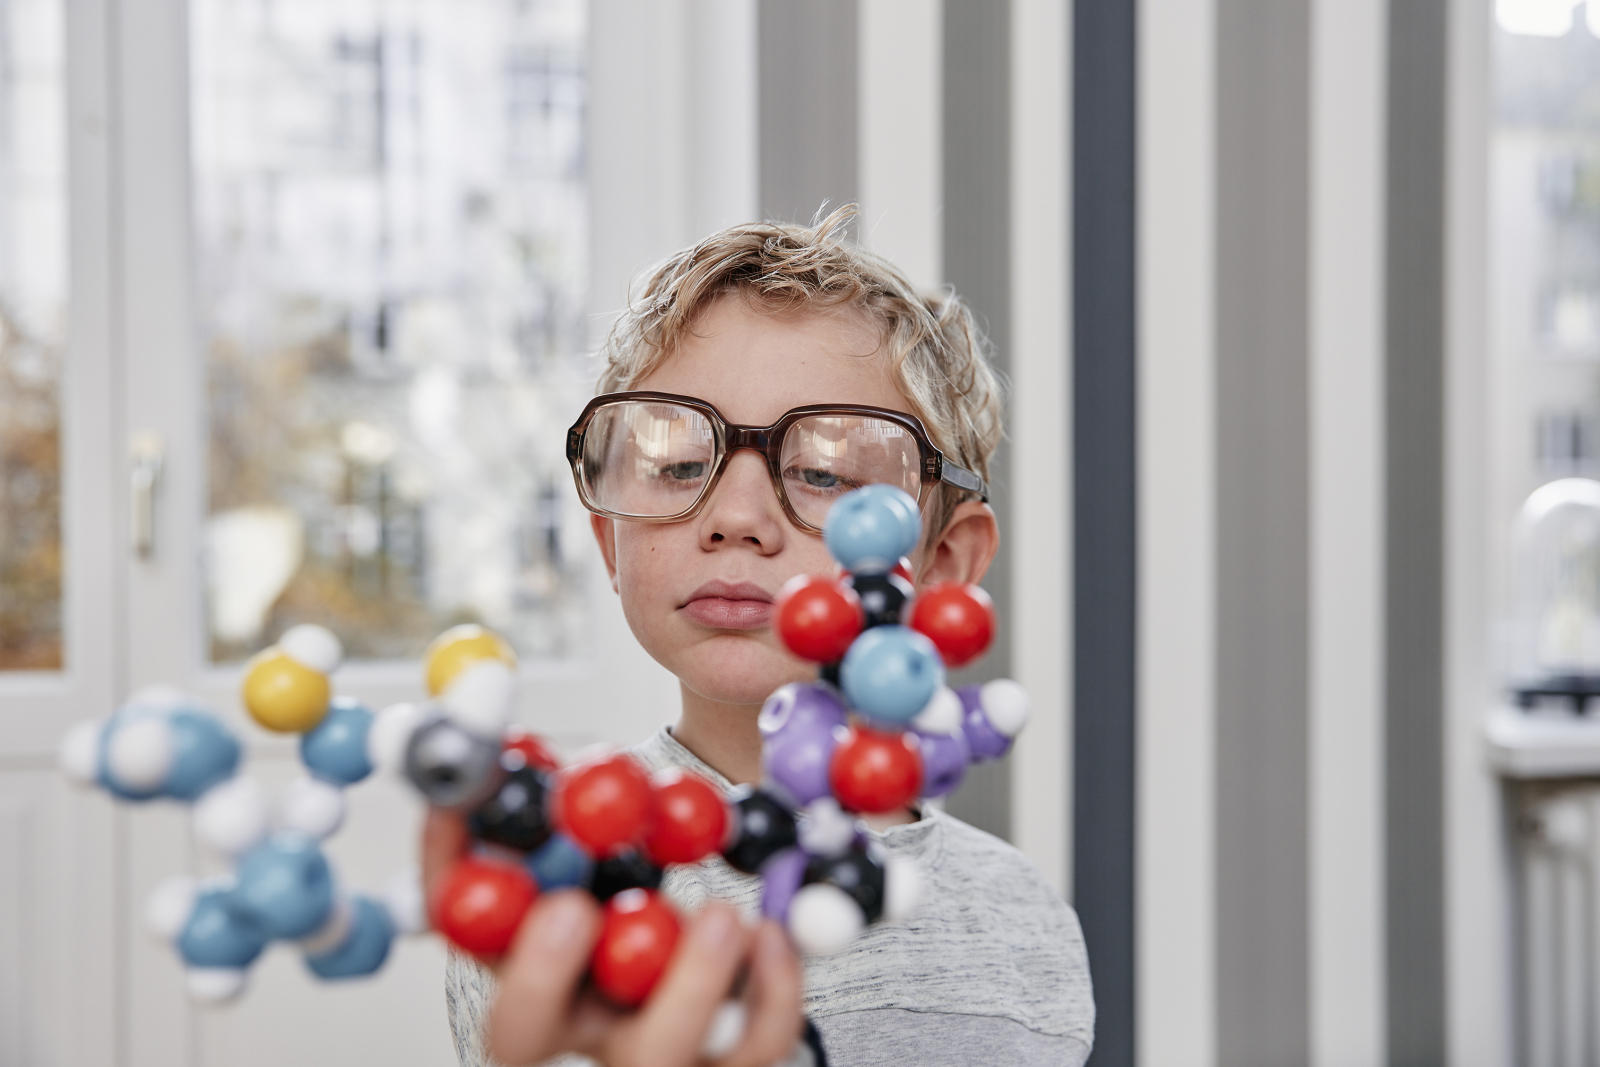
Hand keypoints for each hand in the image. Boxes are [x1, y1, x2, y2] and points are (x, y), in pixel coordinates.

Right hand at [424, 810, 804, 1066]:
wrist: (728, 935)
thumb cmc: (646, 884)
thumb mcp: (606, 834)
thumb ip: (573, 798)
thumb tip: (526, 741)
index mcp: (525, 952)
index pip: (461, 925)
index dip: (451, 872)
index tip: (463, 813)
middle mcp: (576, 1014)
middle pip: (522, 1031)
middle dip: (536, 972)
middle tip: (571, 909)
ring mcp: (649, 1047)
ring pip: (650, 1054)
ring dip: (686, 982)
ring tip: (721, 915)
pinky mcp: (729, 1061)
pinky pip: (750, 1048)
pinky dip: (769, 989)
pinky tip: (772, 935)